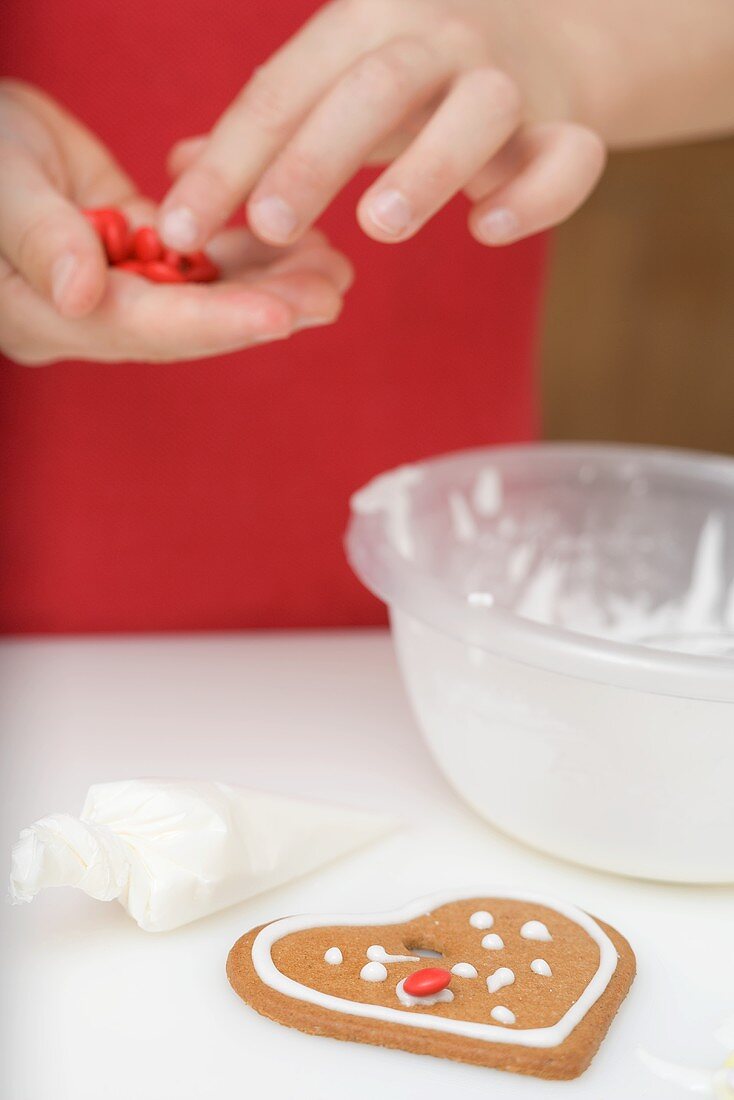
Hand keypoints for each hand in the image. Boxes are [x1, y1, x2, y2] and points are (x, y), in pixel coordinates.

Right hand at [0, 81, 351, 364]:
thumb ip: (40, 239)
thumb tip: (84, 296)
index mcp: (46, 315)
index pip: (144, 326)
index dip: (216, 321)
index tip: (281, 315)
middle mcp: (87, 314)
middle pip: (188, 322)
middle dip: (264, 308)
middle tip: (332, 292)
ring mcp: (114, 285)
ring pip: (203, 294)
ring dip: (269, 282)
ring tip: (333, 267)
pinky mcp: (133, 251)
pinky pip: (198, 259)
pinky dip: (247, 251)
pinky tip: (298, 240)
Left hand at [158, 0, 605, 253]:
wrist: (542, 38)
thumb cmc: (410, 80)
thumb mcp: (332, 85)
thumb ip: (266, 130)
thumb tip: (178, 167)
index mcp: (364, 22)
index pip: (283, 90)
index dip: (228, 162)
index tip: (180, 230)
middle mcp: (439, 37)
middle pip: (375, 86)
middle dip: (316, 155)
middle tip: (269, 225)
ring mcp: (508, 80)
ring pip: (478, 110)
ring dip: (428, 166)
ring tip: (378, 226)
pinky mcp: (565, 128)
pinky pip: (568, 158)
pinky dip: (535, 194)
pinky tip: (486, 230)